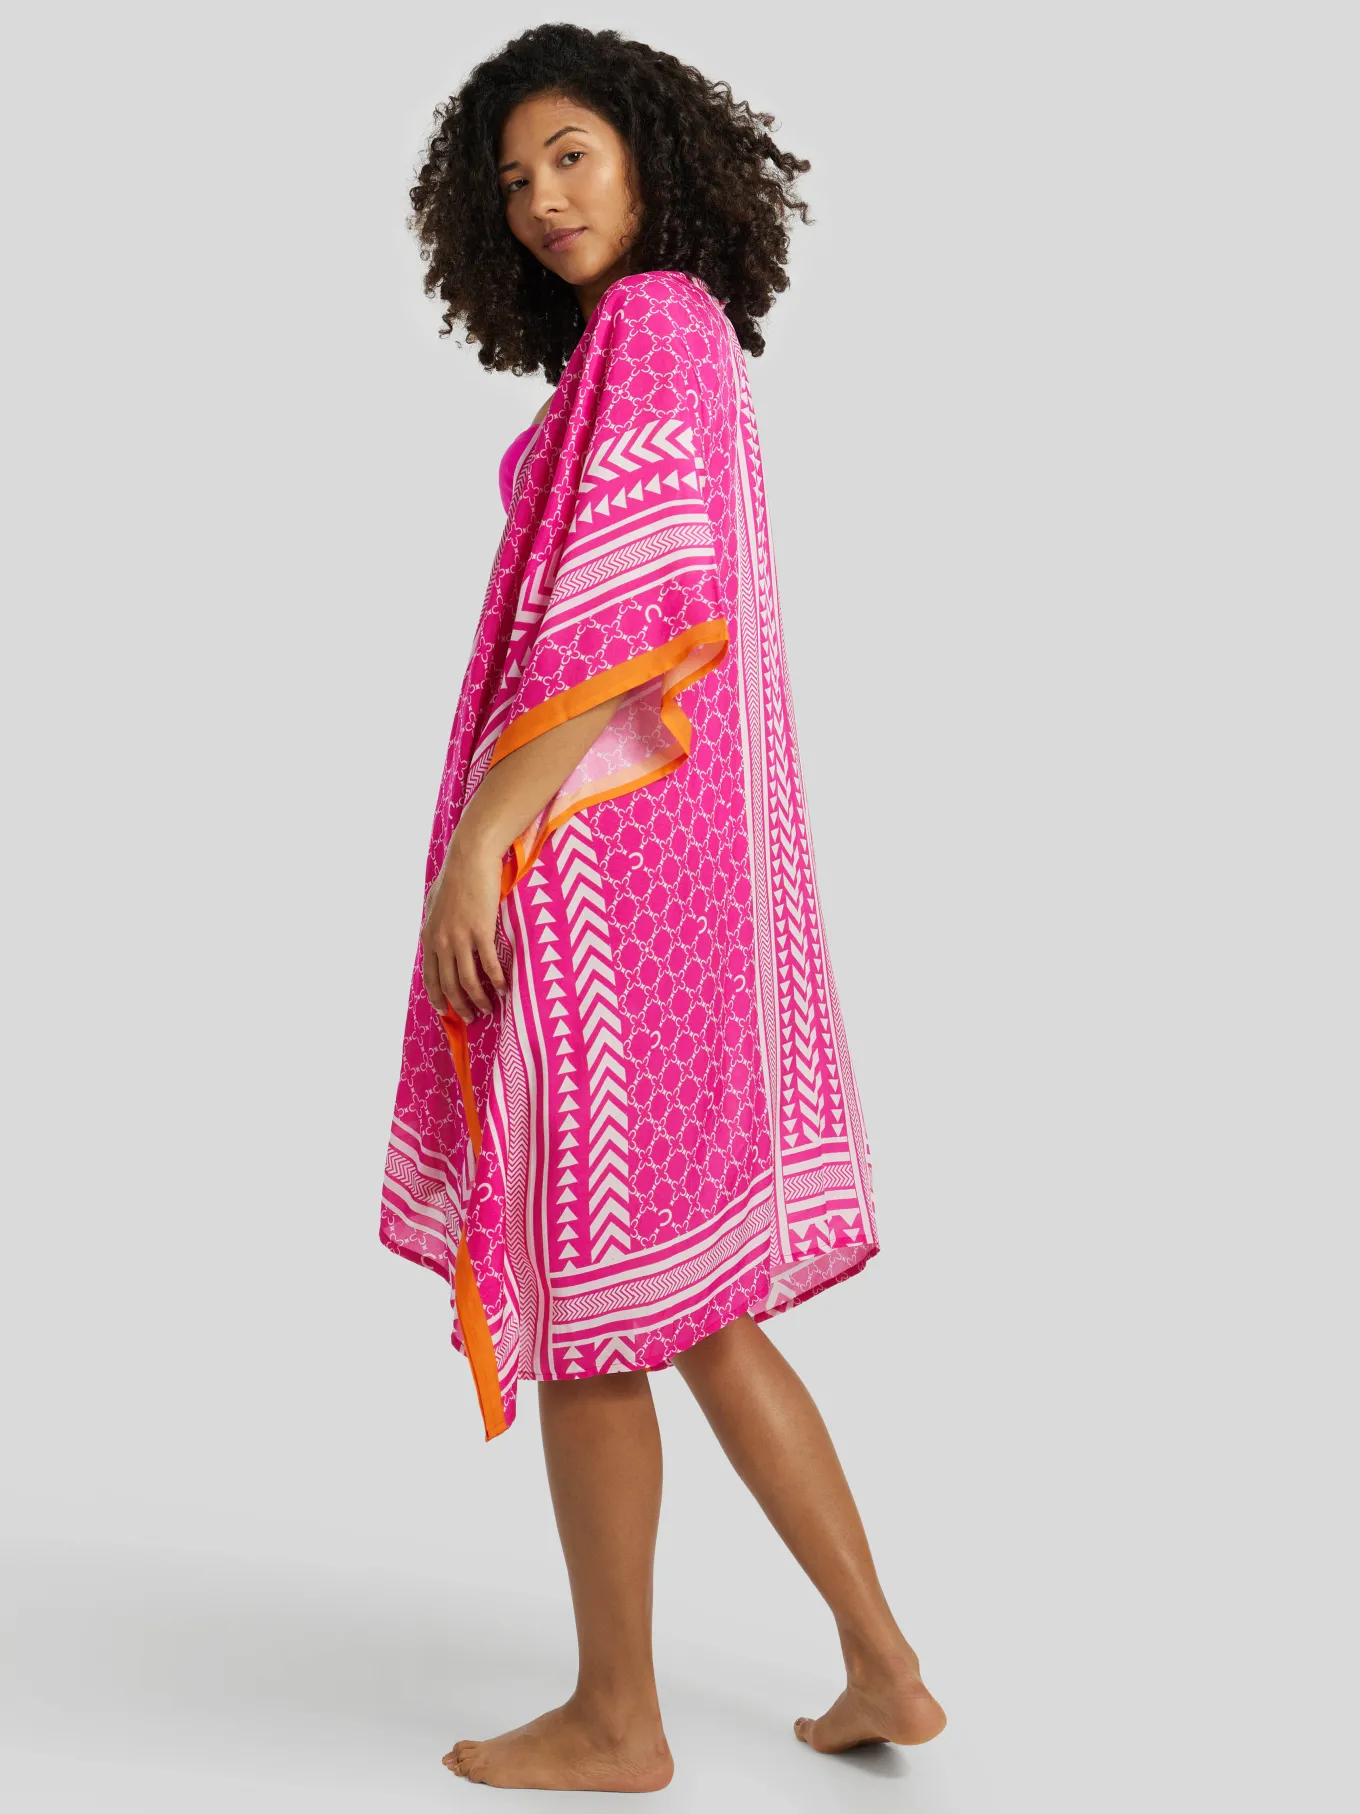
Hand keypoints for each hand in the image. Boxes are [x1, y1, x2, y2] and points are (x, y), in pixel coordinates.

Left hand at [420, 829, 507, 1020]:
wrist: (470, 858)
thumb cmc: (456, 876)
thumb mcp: (435, 903)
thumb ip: (435, 924)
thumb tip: (435, 934)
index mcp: (429, 936)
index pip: (430, 977)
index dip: (438, 998)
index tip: (447, 1011)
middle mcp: (441, 941)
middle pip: (449, 984)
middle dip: (461, 1005)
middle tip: (473, 1017)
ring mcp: (460, 937)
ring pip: (467, 980)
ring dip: (479, 999)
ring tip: (489, 1009)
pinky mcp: (480, 931)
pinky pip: (488, 965)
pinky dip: (496, 981)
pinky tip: (505, 989)